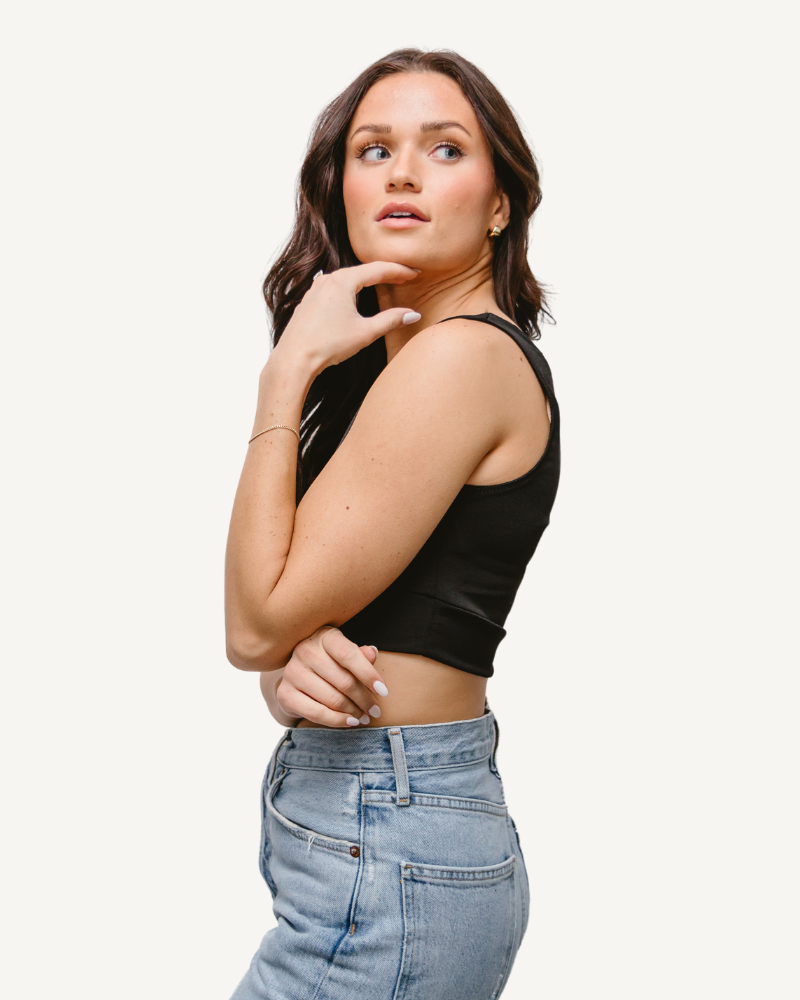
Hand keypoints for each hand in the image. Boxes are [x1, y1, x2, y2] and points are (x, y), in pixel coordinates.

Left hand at [273, 262, 420, 374]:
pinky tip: (355, 298)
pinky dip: (351, 289)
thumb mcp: (365, 333)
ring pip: (348, 278)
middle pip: (363, 271)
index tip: (414, 273)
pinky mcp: (309, 301)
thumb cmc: (327, 345)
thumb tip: (412, 314)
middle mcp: (328, 279)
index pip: (378, 269)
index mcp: (343, 281)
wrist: (294, 358)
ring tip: (383, 284)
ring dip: (367, 280)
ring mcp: (316, 289)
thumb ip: (391, 320)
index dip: (399, 271)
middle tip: (403, 277)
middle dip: (384, 273)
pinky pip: (335, 288)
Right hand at [276, 626, 389, 726]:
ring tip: (364, 717)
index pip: (349, 655)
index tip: (384, 692)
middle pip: (344, 681)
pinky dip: (337, 721)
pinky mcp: (284, 694)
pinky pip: (316, 713)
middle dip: (364, 699)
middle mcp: (305, 650)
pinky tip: (350, 722)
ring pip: (332, 699)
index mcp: (324, 636)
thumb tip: (373, 653)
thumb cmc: (331, 661)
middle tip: (375, 710)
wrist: (299, 675)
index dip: (369, 674)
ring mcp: (292, 672)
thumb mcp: (346, 653)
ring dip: (353, 712)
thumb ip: (360, 655)